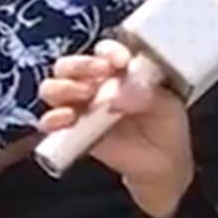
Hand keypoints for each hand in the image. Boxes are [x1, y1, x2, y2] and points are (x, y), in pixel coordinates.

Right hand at [36, 40, 197, 217]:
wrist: (162, 166)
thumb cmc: (166, 128)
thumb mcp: (168, 104)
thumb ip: (144, 92)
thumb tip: (117, 95)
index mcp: (119, 70)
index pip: (105, 52)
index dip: (108, 52)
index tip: (120, 62)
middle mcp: (95, 84)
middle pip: (70, 65)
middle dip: (79, 65)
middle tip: (97, 77)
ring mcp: (80, 107)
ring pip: (54, 88)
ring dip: (63, 88)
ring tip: (83, 96)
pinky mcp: (71, 131)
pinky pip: (50, 121)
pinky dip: (52, 118)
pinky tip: (66, 119)